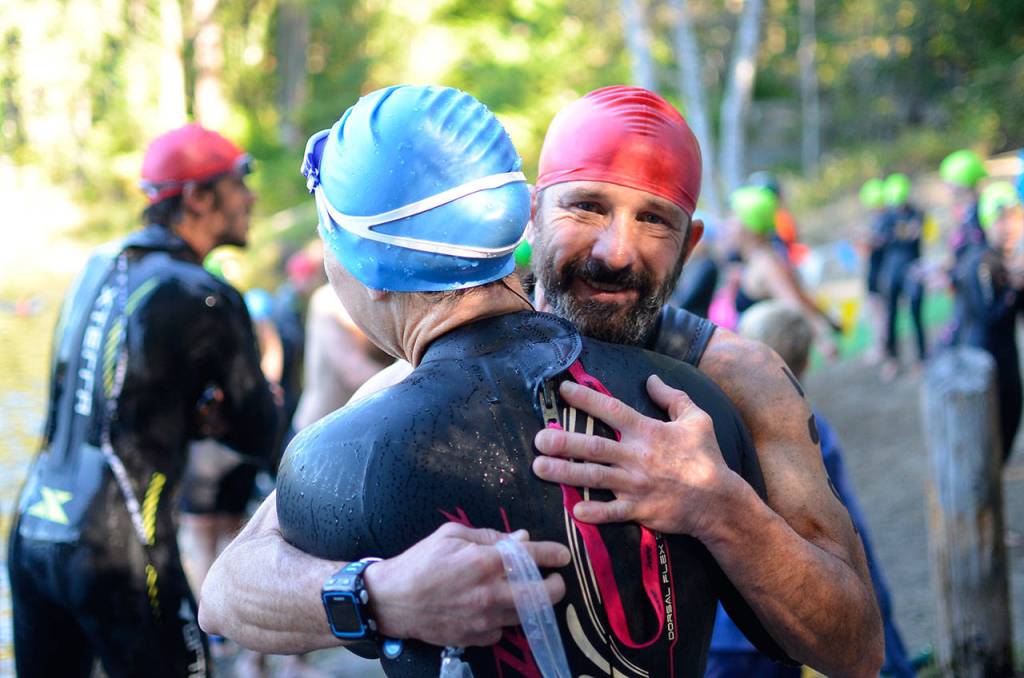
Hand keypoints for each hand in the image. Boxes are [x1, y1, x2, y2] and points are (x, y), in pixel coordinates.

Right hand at [364, 522, 569, 646]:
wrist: (392, 601)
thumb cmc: (420, 562)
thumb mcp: (451, 535)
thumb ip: (490, 537)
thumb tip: (522, 539)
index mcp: (484, 561)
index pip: (533, 557)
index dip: (553, 554)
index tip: (563, 555)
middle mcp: (489, 593)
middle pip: (542, 595)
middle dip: (555, 586)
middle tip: (553, 579)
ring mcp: (484, 619)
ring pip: (527, 615)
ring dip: (532, 603)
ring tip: (526, 591)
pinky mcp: (476, 638)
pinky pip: (504, 629)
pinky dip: (505, 618)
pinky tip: (495, 608)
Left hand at [532, 375, 740, 537]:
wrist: (719, 501)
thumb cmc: (707, 457)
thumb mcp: (697, 419)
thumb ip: (673, 397)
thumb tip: (652, 379)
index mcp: (648, 432)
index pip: (612, 410)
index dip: (586, 398)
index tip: (563, 390)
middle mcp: (637, 457)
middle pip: (594, 447)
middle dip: (564, 442)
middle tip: (538, 439)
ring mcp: (637, 485)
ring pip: (594, 478)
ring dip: (565, 473)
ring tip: (539, 468)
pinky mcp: (640, 510)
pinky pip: (613, 512)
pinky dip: (594, 513)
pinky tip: (574, 510)